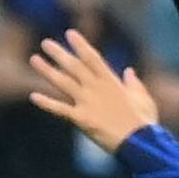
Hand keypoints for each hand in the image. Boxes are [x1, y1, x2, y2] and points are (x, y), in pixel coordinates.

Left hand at [27, 30, 160, 152]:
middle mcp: (97, 88)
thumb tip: (129, 71)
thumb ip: (134, 84)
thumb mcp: (144, 99)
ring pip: (63, 82)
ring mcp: (88, 102)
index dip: (81, 45)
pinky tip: (33, 96)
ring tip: (34, 59)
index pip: (93, 58)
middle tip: (45, 43)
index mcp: (112, 82)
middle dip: (59, 53)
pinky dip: (47, 103)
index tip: (70, 33)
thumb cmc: (145, 122)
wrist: (140, 144)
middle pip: (74, 66)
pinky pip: (60, 109)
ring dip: (47, 71)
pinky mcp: (81, 118)